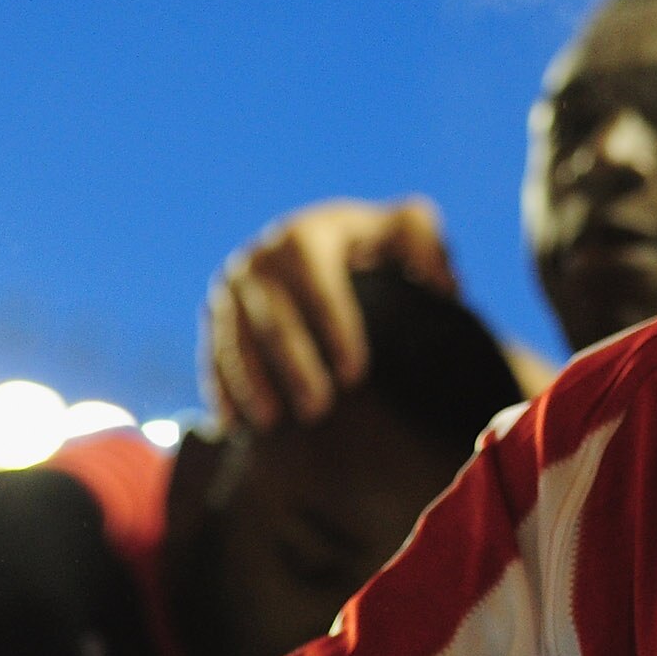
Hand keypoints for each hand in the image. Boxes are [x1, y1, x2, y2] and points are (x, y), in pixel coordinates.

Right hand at [205, 198, 456, 428]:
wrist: (324, 247)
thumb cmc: (376, 245)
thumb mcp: (407, 231)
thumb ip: (428, 246)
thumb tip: (444, 283)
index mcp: (308, 234)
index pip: (317, 281)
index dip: (334, 326)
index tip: (355, 372)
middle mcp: (262, 255)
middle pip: (272, 315)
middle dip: (293, 364)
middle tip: (319, 409)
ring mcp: (233, 285)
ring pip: (234, 336)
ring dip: (251, 382)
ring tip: (273, 424)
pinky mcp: (216, 312)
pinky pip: (212, 351)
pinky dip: (221, 387)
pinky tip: (233, 424)